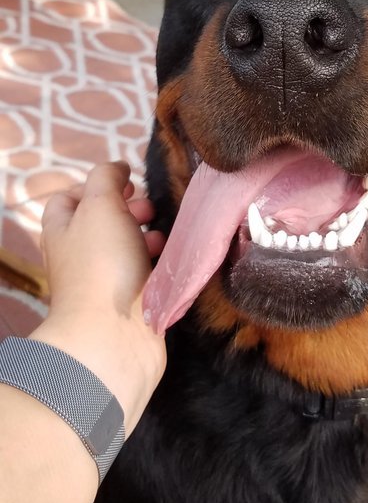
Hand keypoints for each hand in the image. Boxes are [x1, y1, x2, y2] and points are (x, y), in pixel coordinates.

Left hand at [30, 162, 166, 433]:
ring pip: (128, 246)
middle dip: (129, 209)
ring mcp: (105, 279)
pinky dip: (159, 262)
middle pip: (103, 221)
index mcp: (62, 230)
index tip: (126, 184)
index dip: (97, 184)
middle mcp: (79, 254)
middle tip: (148, 208)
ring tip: (162, 236)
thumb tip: (118, 168)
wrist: (114, 335)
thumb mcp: (100, 205)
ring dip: (148, 235)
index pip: (69, 197)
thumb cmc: (102, 265)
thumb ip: (107, 178)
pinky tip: (171, 260)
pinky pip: (145, 271)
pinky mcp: (130, 299)